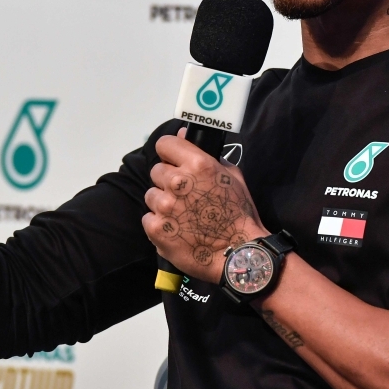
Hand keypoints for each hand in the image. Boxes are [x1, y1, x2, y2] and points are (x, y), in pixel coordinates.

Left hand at [143, 129, 268, 283]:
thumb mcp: (232, 176)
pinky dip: (159, 224)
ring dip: (163, 203)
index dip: (169, 152)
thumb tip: (184, 134)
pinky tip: (176, 230)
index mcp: (197, 165)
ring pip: (151, 195)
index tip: (174, 160)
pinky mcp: (155, 228)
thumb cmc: (239, 214)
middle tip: (184, 195)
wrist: (238, 254)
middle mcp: (177, 182)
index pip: (165, 144)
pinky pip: (148, 218)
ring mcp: (164, 206)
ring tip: (181, 216)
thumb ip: (206, 154)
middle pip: (157, 171)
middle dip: (168, 181)